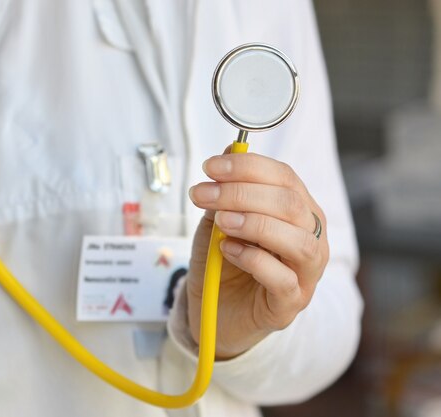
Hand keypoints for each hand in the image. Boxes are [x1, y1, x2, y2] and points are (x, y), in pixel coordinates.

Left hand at [186, 151, 328, 359]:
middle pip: (290, 204)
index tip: (210, 167)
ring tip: (221, 221)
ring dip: (254, 224)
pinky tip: (228, 250)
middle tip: (203, 194)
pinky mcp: (291, 303)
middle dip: (242, 193)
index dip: (248, 167)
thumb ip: (227, 191)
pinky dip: (253, 260)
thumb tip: (230, 149)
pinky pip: (283, 279)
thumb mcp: (218, 220)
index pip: (285, 178)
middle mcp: (310, 238)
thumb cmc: (223, 262)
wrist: (216, 311)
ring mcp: (306, 273)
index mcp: (297, 211)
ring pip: (298, 241)